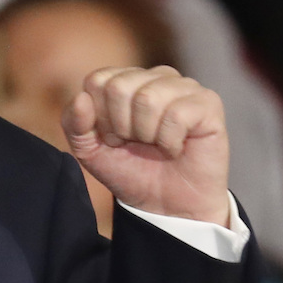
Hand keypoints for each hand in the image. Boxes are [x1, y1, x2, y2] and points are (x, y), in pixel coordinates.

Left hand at [64, 66, 230, 225]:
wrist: (167, 206)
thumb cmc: (132, 171)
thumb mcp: (90, 151)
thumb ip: (75, 124)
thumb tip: (81, 98)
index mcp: (126, 79)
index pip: (97, 81)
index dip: (100, 118)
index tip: (114, 138)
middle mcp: (155, 76)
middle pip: (119, 87)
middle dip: (121, 126)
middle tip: (137, 143)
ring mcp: (184, 86)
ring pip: (148, 98)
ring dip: (146, 134)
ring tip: (156, 145)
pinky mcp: (208, 103)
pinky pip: (176, 114)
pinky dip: (170, 142)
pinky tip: (176, 148)